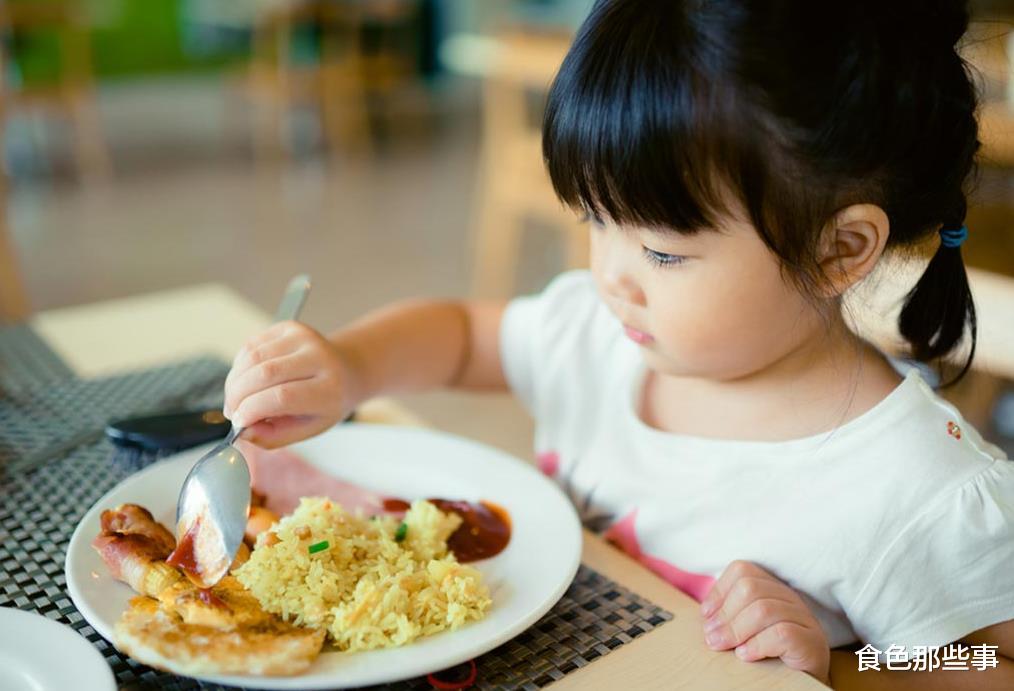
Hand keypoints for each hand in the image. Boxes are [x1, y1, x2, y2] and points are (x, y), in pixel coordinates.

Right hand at [223, 321, 359, 447]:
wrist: (346, 371)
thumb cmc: (325, 404)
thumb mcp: (306, 429)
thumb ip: (273, 436)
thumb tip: (242, 432)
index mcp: (330, 389)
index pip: (283, 396)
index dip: (252, 410)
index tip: (238, 423)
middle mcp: (319, 358)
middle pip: (264, 373)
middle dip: (237, 396)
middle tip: (231, 412)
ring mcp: (304, 338)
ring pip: (253, 357)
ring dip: (234, 381)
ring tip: (236, 398)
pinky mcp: (290, 327)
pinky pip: (252, 345)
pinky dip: (240, 366)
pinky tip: (246, 380)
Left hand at [699, 560, 830, 685]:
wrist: (804, 683)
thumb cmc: (771, 656)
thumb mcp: (746, 632)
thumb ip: (729, 619)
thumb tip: (706, 619)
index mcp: (772, 590)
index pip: (742, 571)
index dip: (719, 591)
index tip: (706, 616)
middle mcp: (789, 599)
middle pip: (750, 588)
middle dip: (725, 613)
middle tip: (712, 637)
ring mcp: (804, 619)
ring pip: (764, 609)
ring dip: (736, 630)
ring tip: (723, 646)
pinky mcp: (811, 642)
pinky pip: (782, 633)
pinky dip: (757, 644)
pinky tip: (745, 655)